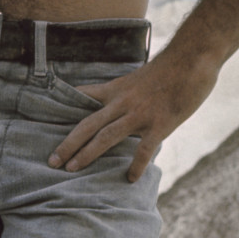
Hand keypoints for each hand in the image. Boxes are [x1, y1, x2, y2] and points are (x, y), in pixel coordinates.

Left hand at [47, 51, 219, 181]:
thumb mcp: (140, 77)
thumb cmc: (169, 67)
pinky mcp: (160, 124)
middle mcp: (122, 103)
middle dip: (68, 144)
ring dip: (87, 154)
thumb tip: (121, 107)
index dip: (65, 107)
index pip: (83, 96)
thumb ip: (128, 94)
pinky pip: (143, 149)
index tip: (47, 118)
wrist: (191, 58)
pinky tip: (130, 179)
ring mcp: (139, 114)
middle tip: (52, 161)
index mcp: (116, 89)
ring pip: (106, 137)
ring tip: (71, 169)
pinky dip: (136, 165)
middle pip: (87, 125)